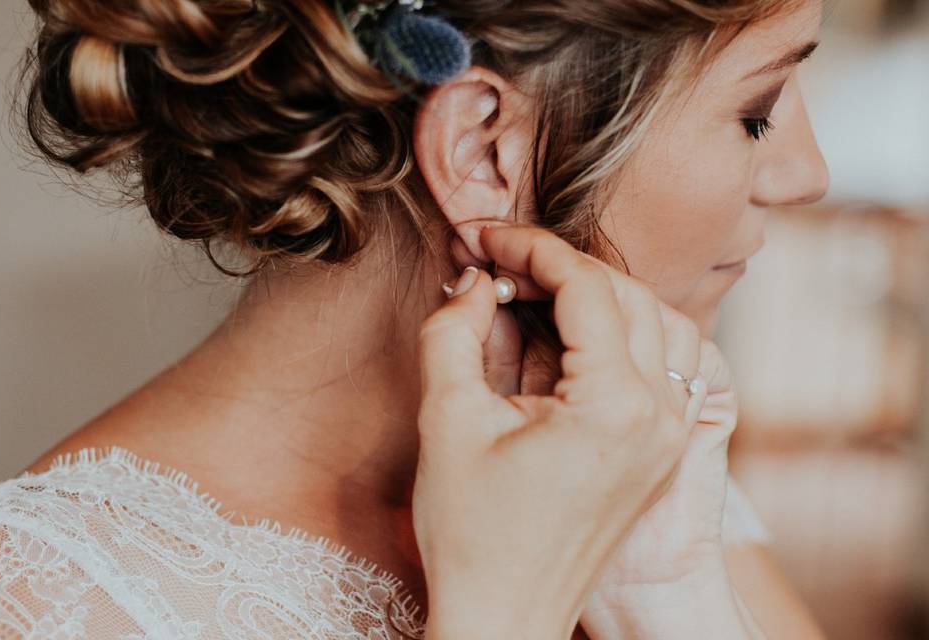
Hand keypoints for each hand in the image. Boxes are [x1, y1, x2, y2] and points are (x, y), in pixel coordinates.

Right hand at [483, 241, 752, 638]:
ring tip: (539, 297)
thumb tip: (474, 282)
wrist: (505, 619)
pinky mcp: (662, 453)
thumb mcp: (448, 421)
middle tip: (503, 266)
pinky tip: (575, 339)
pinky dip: (625, 334)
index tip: (489, 237)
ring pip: (659, 325)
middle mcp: (660, 417)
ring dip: (602, 297)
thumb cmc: (473, 535)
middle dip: (564, 268)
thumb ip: (454, 331)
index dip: (532, 249)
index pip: (588, 288)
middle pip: (628, 296)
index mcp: (615, 406)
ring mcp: (669, 437)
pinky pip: (665, 366)